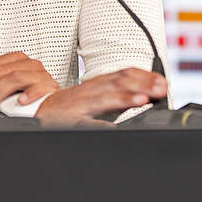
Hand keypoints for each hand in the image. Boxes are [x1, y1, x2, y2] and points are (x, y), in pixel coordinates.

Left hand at [0, 52, 60, 105]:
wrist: (52, 104)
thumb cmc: (29, 92)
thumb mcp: (6, 79)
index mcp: (19, 60)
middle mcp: (30, 65)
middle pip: (2, 70)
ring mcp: (41, 75)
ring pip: (16, 77)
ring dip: (1, 90)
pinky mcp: (50, 87)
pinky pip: (39, 87)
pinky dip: (29, 94)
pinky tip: (21, 100)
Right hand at [35, 67, 167, 125]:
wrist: (39, 112)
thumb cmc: (71, 106)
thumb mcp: (96, 95)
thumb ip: (119, 93)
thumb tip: (149, 95)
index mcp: (98, 84)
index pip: (124, 74)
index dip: (145, 76)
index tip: (162, 81)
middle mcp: (90, 91)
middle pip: (118, 83)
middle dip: (141, 84)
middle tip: (161, 89)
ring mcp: (79, 106)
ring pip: (103, 99)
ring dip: (124, 98)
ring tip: (142, 100)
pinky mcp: (69, 121)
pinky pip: (84, 123)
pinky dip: (98, 124)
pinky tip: (112, 127)